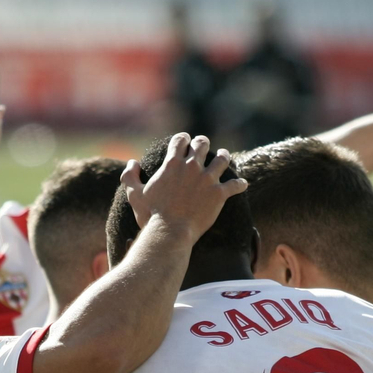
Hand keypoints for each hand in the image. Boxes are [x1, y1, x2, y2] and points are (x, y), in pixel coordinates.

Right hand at [124, 133, 248, 242]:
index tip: (185, 141)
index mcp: (172, 164)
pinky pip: (235, 185)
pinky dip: (240, 184)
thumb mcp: (134, 195)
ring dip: (224, 156)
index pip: (180, 140)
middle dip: (203, 143)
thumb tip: (132, 162)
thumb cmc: (151, 216)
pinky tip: (242, 184)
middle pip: (202, 144)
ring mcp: (207, 179)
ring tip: (224, 156)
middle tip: (204, 147)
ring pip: (222, 159)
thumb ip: (130, 176)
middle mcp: (192, 166)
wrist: (170, 233)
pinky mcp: (219, 194)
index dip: (183, 139)